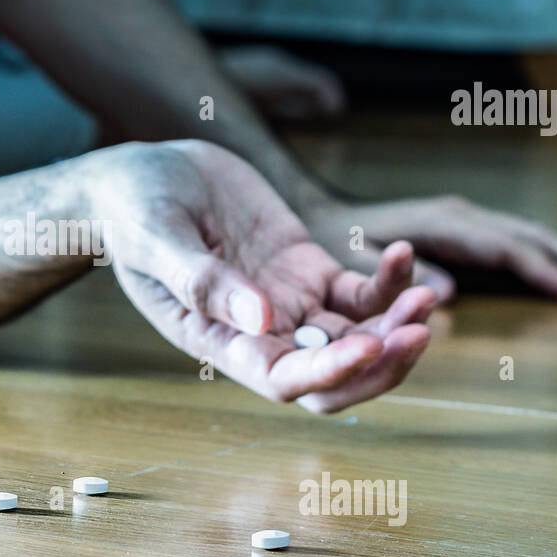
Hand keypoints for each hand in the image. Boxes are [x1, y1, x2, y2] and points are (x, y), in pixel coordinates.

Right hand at [88, 141, 436, 412]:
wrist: (138, 177)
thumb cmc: (131, 210)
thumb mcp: (155, 238)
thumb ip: (202, 280)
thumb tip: (259, 320)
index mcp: (217, 340)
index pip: (284, 379)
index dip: (332, 372)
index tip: (373, 344)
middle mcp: (259, 334)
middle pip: (335, 376)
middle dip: (382, 364)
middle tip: (418, 329)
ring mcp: (288, 302)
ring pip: (359, 337)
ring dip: (396, 324)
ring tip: (425, 293)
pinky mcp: (305, 268)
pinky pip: (361, 291)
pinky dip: (389, 279)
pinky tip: (401, 252)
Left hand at [304, 195, 556, 302]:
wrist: (321, 211)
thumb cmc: (335, 239)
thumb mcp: (356, 259)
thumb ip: (396, 276)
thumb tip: (449, 295)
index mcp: (442, 224)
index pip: (507, 250)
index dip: (546, 272)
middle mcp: (461, 215)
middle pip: (532, 239)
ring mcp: (465, 219)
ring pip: (530, 236)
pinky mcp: (463, 228)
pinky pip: (516, 242)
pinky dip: (549, 256)